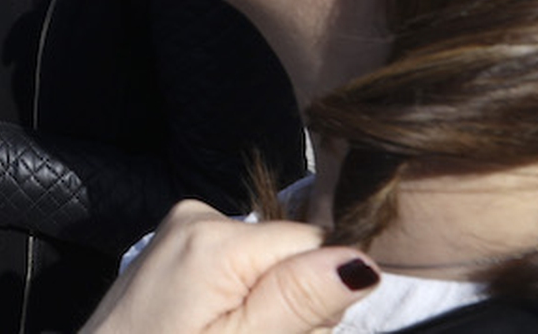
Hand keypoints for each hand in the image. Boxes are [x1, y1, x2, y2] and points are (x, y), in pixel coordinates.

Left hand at [79, 201, 378, 333]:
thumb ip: (299, 301)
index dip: (320, 293)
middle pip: (291, 251)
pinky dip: (237, 295)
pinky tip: (210, 323)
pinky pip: (235, 262)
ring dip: (265, 302)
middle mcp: (198, 215)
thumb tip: (361, 260)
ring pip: (266, 260)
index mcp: (216, 238)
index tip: (291, 328)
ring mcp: (182, 226)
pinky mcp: (176, 242)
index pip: (316, 243)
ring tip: (224, 332)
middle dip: (290, 300)